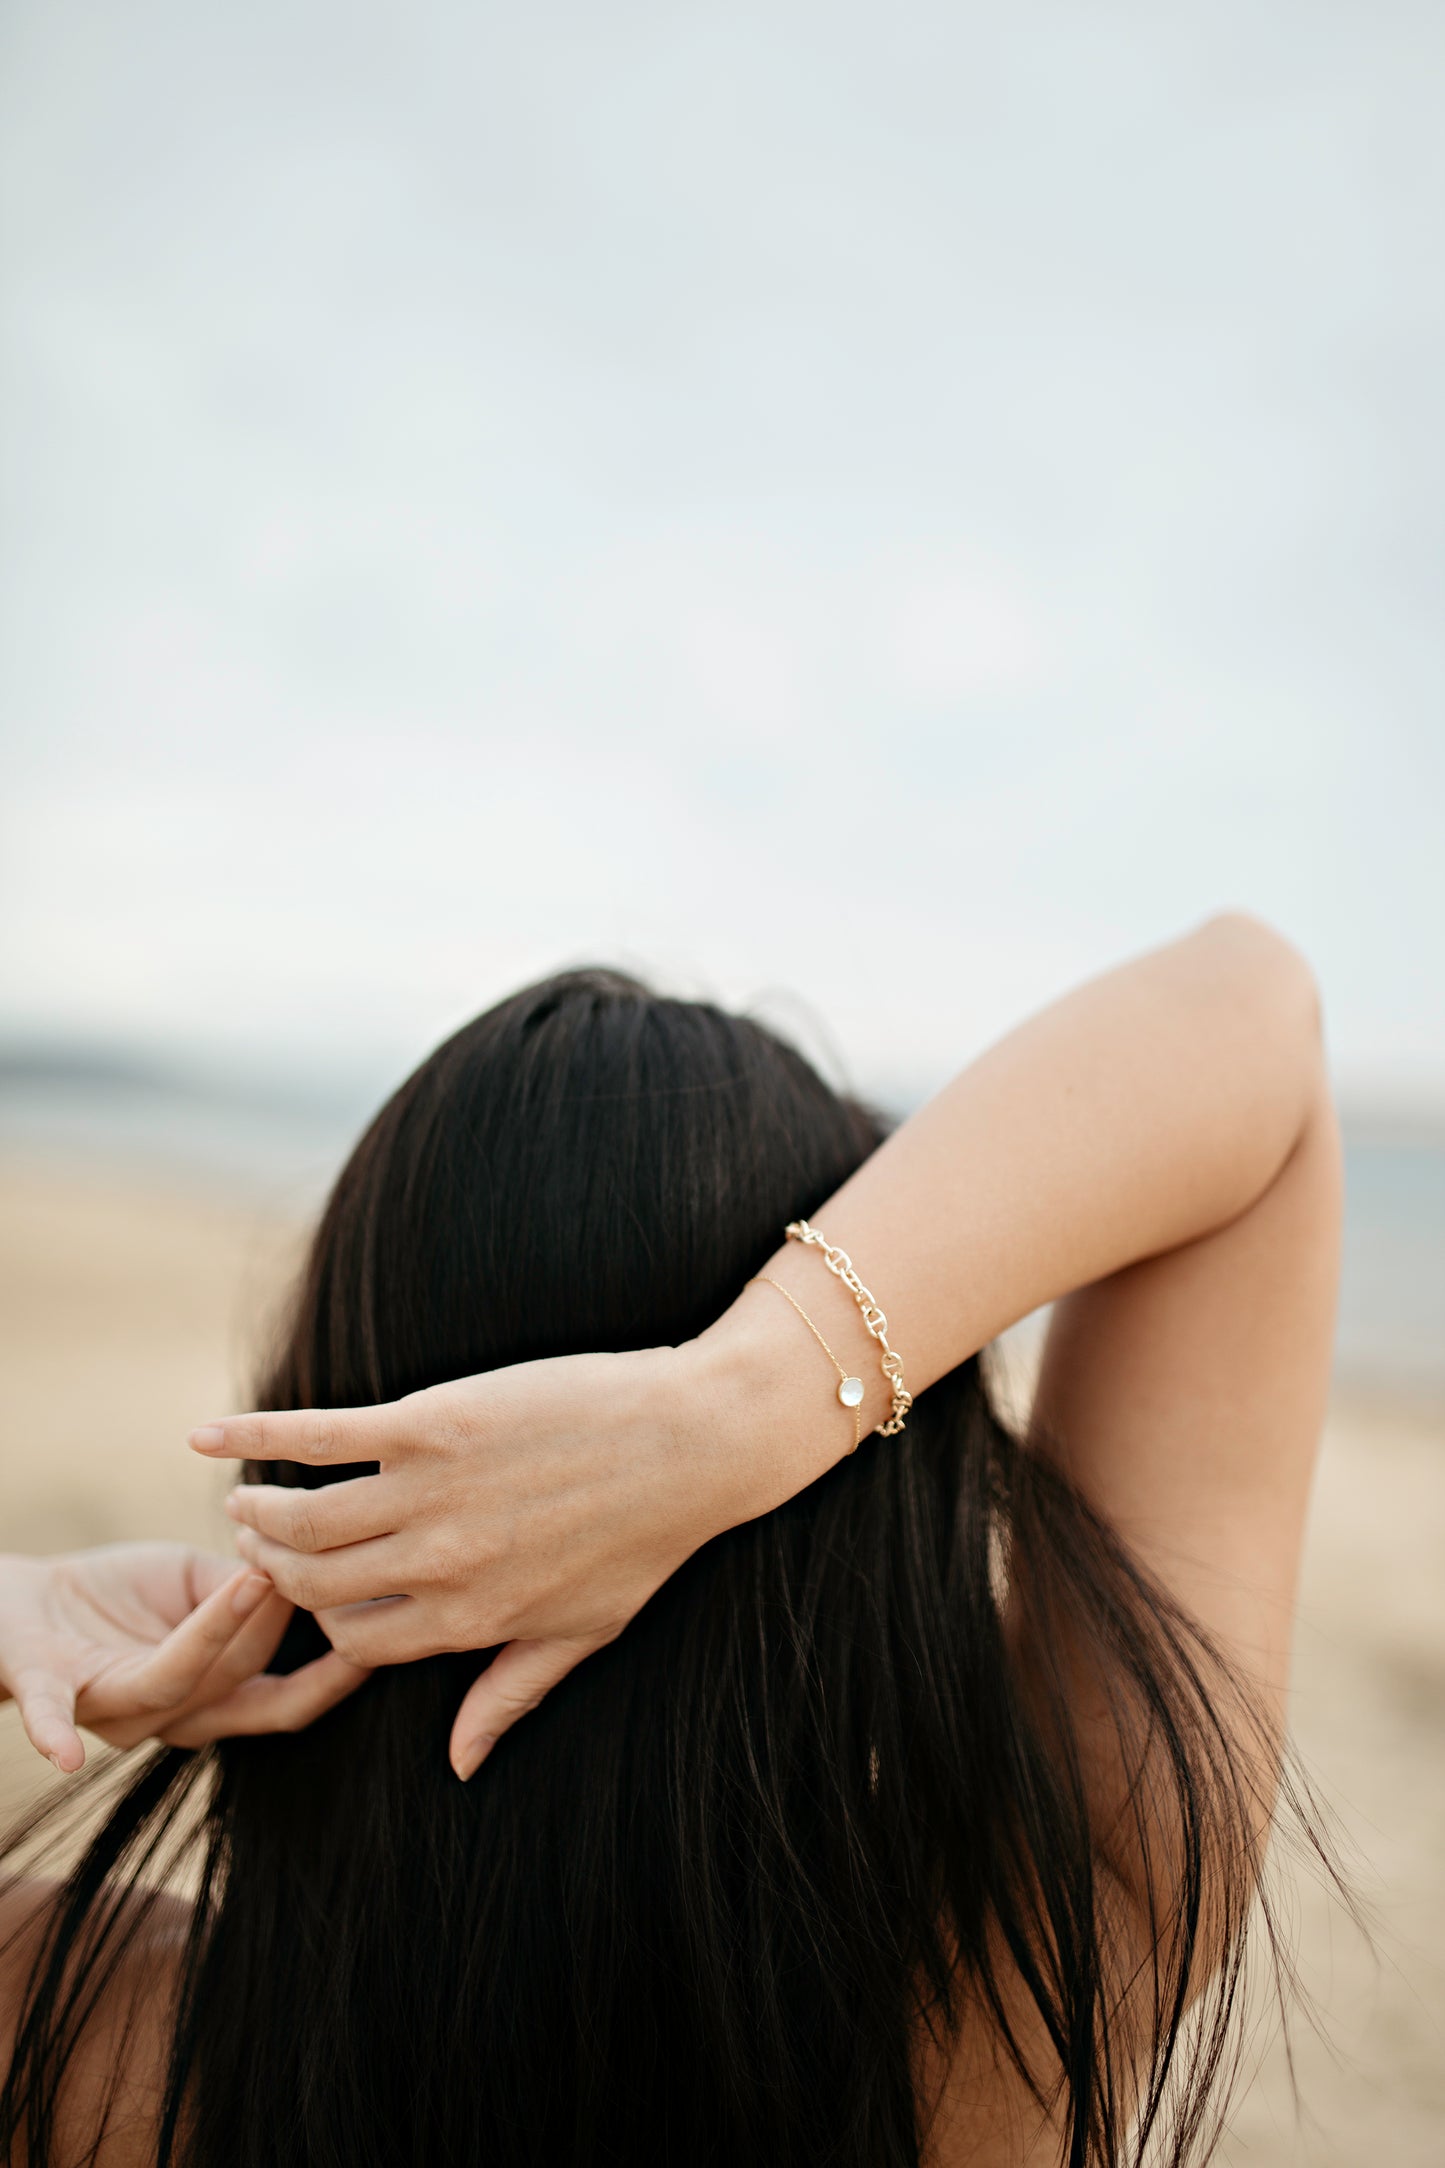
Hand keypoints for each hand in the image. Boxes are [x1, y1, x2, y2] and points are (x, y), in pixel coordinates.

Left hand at [0, 1543, 370, 1772]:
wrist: (24, 1596)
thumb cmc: (124, 1593)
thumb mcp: (199, 1584)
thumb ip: (250, 1589)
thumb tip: (312, 1566)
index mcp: (213, 1699)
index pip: (289, 1699)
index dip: (340, 1672)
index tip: (391, 1626)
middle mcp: (170, 1719)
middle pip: (248, 1692)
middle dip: (299, 1649)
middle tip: (343, 1593)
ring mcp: (111, 1710)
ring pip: (177, 1683)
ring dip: (220, 1632)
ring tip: (258, 1576)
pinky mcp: (50, 1684)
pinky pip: (53, 1713)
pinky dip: (56, 1735)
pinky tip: (64, 1756)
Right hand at [194, 1318, 827, 1778]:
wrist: (698, 1438)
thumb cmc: (651, 1534)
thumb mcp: (588, 1632)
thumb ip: (512, 1693)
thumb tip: (459, 1766)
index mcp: (473, 1620)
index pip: (357, 1641)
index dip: (323, 1622)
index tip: (312, 1598)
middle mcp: (440, 1564)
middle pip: (316, 1583)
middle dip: (274, 1569)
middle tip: (258, 1543)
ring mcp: (432, 1491)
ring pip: (304, 1518)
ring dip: (259, 1513)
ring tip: (246, 1502)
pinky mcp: (431, 1422)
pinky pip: (319, 1436)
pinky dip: (254, 1435)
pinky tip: (206, 1436)